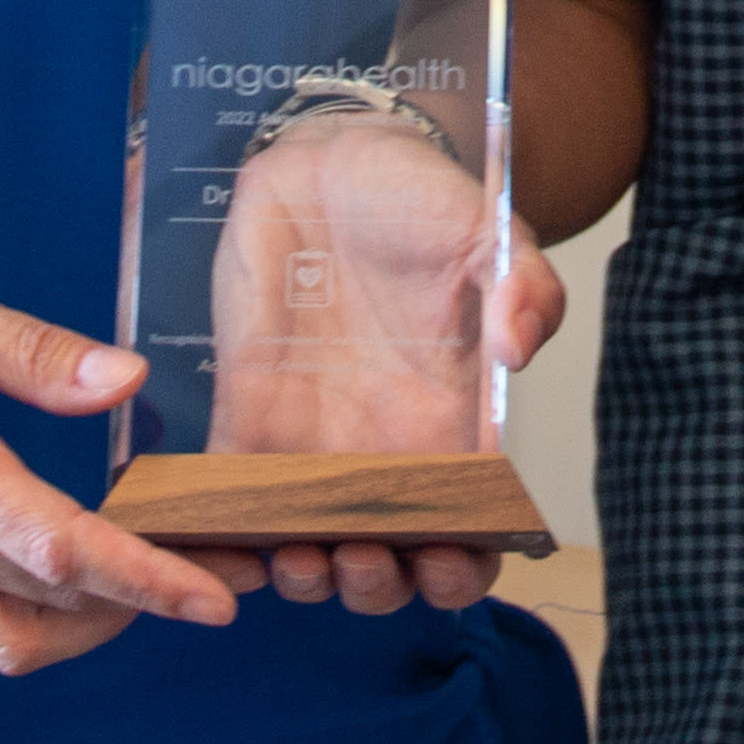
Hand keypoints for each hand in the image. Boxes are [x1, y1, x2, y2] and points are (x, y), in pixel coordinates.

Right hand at [0, 249, 240, 672]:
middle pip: (53, 600)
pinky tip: (86, 573)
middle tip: (228, 570)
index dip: (144, 578)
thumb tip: (124, 382)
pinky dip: (43, 614)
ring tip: (164, 579)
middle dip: (148, 597)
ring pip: (15, 635)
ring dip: (95, 622)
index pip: (59, 548)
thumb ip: (38, 353)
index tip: (210, 595)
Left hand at [245, 219, 571, 618]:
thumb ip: (522, 286)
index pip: (468, 532)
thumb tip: (519, 347)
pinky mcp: (244, 421)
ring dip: (305, 577)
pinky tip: (225, 548)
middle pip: (386, 563)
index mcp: (452, 427)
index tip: (445, 557)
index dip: (461, 569)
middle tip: (363, 554)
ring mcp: (309, 444)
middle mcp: (381, 453)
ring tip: (301, 551)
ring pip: (307, 551)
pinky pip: (226, 503)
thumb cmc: (417, 200)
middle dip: (377, 587)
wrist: (330, 157)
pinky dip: (221, 542)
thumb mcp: (486, 231)